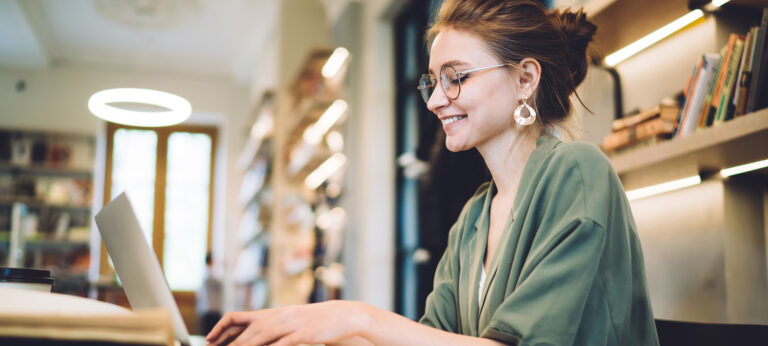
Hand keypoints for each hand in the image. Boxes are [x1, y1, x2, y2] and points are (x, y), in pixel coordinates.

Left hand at [206, 300, 370, 345]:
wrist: (343, 316)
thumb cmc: (315, 322)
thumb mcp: (289, 322)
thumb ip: (270, 328)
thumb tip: (251, 336)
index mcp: (272, 313)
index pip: (240, 317)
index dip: (222, 328)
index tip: (209, 340)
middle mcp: (279, 316)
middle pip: (249, 328)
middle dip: (230, 342)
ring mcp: (291, 323)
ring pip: (262, 334)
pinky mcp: (304, 332)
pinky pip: (284, 343)